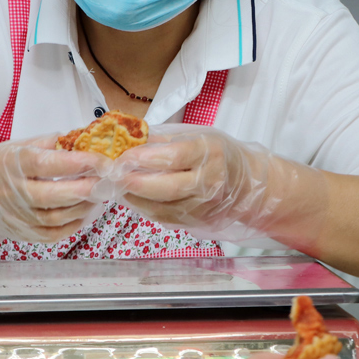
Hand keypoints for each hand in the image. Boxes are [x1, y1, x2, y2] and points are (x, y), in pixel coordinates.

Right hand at [0, 135, 108, 244]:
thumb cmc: (3, 165)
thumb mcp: (20, 145)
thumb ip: (51, 143)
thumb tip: (85, 138)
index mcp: (10, 164)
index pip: (47, 164)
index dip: (78, 163)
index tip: (102, 161)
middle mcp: (10, 192)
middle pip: (52, 196)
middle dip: (85, 189)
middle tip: (107, 181)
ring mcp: (14, 216)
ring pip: (55, 217)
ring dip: (83, 206)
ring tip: (98, 194)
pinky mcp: (20, 233)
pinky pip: (51, 234)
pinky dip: (73, 225)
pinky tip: (83, 212)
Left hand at [115, 126, 324, 242]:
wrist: (246, 184)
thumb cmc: (216, 153)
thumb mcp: (196, 135)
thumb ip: (164, 140)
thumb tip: (128, 140)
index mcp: (209, 153)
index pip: (174, 157)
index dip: (144, 158)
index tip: (122, 156)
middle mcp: (209, 183)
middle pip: (166, 188)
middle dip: (134, 183)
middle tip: (111, 176)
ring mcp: (203, 206)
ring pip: (162, 208)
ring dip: (133, 198)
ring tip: (114, 186)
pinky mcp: (196, 222)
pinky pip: (164, 218)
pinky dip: (143, 208)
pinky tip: (130, 197)